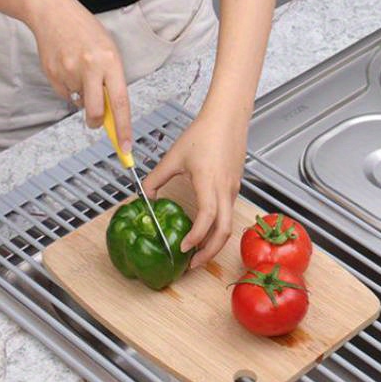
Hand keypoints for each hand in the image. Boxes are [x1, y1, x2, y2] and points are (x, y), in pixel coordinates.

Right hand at [25, 0, 131, 150]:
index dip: (123, 128)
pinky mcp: (53, 74)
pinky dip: (68, 88)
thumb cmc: (86, 32)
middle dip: (97, 122)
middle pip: (96, 112)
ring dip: (81, 95)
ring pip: (79, 102)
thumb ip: (111, 81)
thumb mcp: (108, 51)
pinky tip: (66, 67)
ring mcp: (69, 71)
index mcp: (110, 61)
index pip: (120, 103)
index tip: (125, 148)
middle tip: (96, 121)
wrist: (52, 11)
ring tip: (78, 69)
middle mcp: (90, 67)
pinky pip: (65, 94)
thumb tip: (112, 114)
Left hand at [141, 110, 245, 268]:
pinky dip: (218, 229)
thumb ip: (156, 178)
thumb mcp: (174, 157)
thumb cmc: (205, 132)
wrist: (228, 117)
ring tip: (197, 253)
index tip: (182, 248)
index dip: (196, 237)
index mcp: (210, 183)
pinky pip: (229, 215)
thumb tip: (145, 195)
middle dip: (209, 252)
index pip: (207, 219)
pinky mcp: (235, 188)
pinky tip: (204, 231)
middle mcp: (226, 190)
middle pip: (224, 232)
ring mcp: (233, 190)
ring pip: (228, 226)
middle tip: (192, 264)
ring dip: (214, 243)